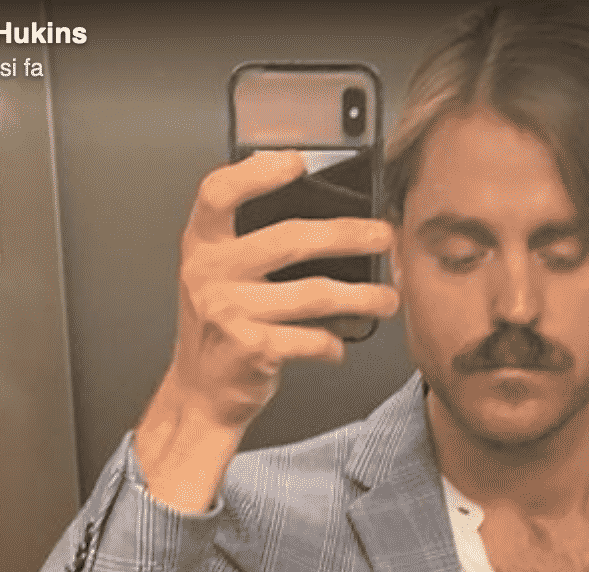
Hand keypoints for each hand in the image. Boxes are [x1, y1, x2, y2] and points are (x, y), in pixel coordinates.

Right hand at [136, 151, 398, 512]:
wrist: (201, 391)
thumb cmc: (222, 325)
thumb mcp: (222, 274)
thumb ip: (253, 241)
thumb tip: (333, 214)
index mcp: (202, 245)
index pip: (218, 193)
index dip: (256, 172)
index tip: (296, 162)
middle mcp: (210, 273)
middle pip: (290, 239)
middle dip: (349, 235)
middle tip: (383, 236)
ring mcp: (229, 312)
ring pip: (315, 294)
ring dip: (362, 296)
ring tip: (388, 298)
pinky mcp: (251, 349)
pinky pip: (311, 339)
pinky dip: (333, 344)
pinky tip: (339, 344)